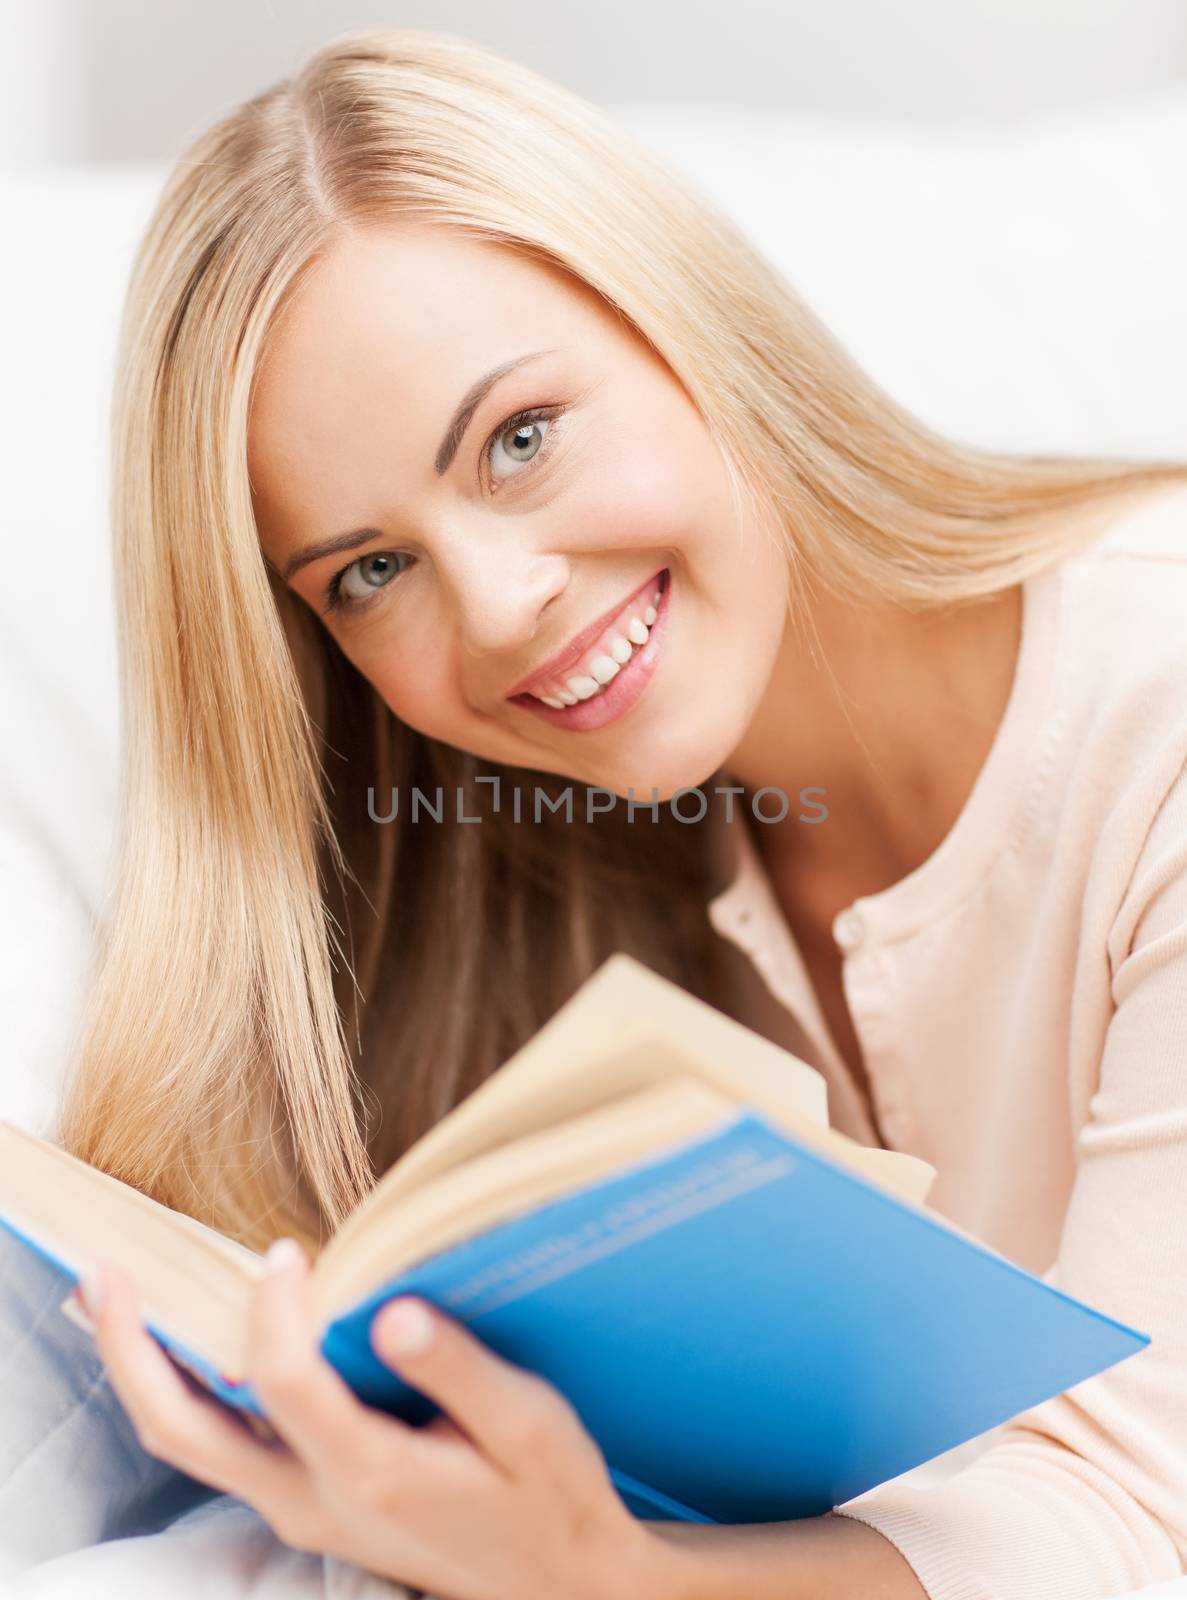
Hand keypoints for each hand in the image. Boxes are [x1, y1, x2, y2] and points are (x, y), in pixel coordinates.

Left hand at [78, 1242, 668, 1599]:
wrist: (557, 1584)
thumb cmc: (550, 1495)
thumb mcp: (529, 1426)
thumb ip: (458, 1369)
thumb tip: (392, 1310)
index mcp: (372, 1471)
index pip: (284, 1379)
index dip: (274, 1307)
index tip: (286, 1251)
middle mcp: (317, 1498)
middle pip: (185, 1429)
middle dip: (133, 1350)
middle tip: (104, 1275)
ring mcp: (303, 1511)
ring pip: (189, 1444)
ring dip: (145, 1371)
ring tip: (120, 1298)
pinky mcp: (307, 1508)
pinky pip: (220, 1448)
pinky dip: (187, 1390)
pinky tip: (195, 1340)